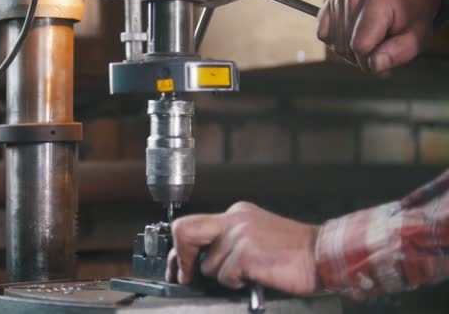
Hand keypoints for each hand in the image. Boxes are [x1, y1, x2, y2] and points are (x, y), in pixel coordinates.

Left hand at [166, 202, 319, 294]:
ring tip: (251, 272)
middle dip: (180, 257)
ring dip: (225, 277)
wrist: (322, 255)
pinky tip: (257, 276)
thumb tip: (198, 262)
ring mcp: (239, 235)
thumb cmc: (293, 252)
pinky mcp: (245, 252)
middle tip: (184, 276)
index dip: (180, 249)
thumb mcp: (255, 237)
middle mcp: (234, 219)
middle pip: (185, 231)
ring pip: (209, 265)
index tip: (177, 267)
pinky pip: (226, 277)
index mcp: (236, 214)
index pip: (193, 224)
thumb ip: (228, 242)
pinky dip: (238, 283)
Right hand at [317, 0, 440, 74]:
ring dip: (350, 51)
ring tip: (369, 41)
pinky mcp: (330, 4)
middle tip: (379, 48)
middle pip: (345, 48)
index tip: (386, 54)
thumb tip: (374, 64)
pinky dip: (337, 41)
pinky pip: (323, 35)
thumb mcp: (416, 40)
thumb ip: (398, 54)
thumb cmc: (410, 19)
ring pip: (334, 45)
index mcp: (378, 0)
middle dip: (361, 57)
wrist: (406, 2)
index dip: (372, 59)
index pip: (360, 47)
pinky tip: (353, 35)